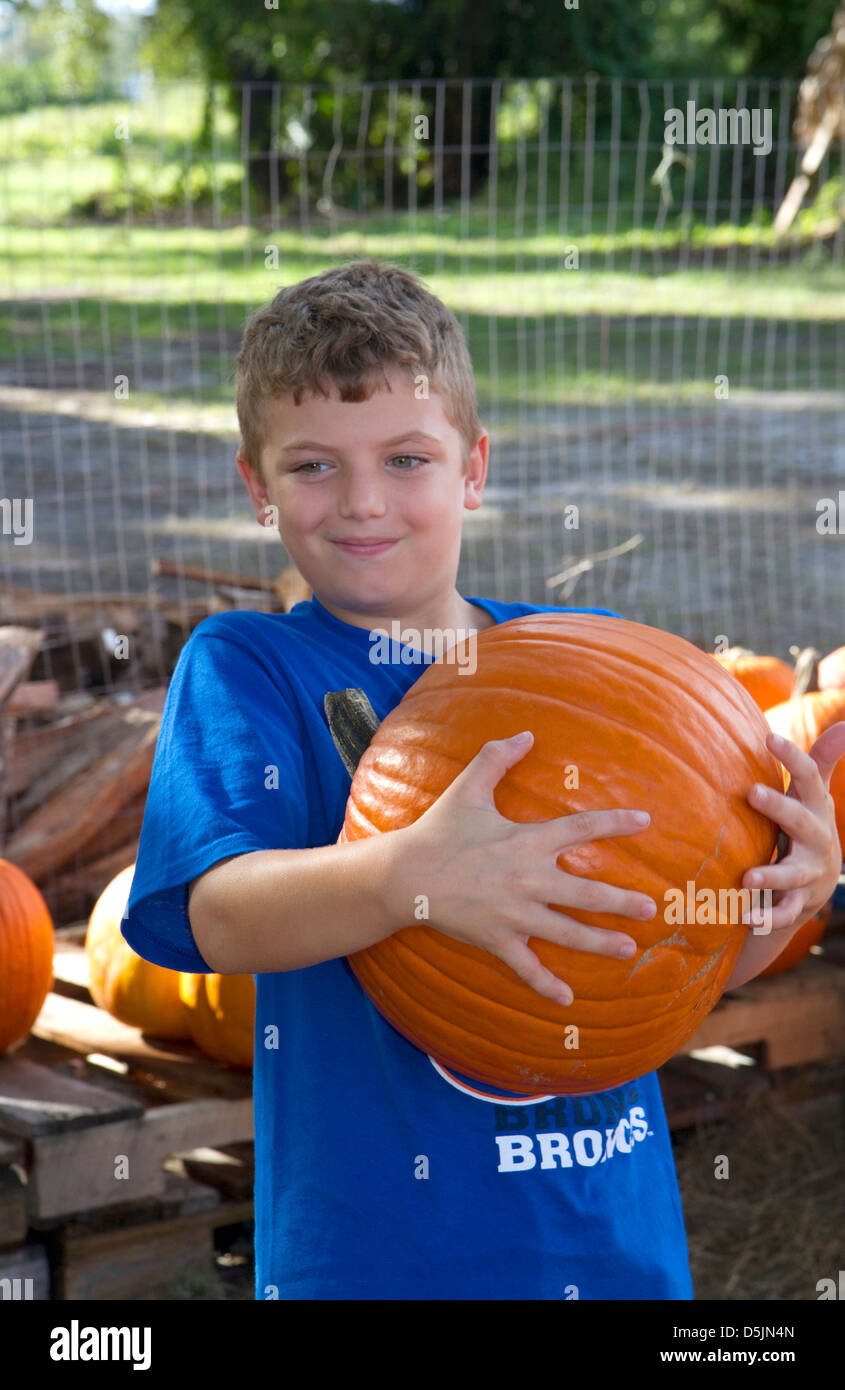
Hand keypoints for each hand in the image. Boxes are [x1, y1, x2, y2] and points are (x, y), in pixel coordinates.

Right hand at [400, 730, 656, 1005]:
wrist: (403, 875)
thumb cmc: (437, 831)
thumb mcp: (467, 788)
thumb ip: (496, 758)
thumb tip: (526, 733)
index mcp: (527, 841)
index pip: (582, 828)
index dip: (616, 823)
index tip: (645, 821)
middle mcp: (528, 879)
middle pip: (586, 893)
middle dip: (621, 901)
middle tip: (651, 908)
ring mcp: (514, 914)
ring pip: (567, 932)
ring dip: (600, 942)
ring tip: (629, 949)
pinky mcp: (496, 939)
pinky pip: (526, 967)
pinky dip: (545, 985)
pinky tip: (567, 1000)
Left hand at [741, 724, 844, 933]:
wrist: (816, 884)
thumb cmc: (806, 826)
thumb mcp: (815, 795)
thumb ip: (822, 760)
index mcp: (815, 808)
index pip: (809, 776)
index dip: (792, 756)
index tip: (769, 737)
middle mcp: (816, 839)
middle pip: (799, 820)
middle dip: (778, 807)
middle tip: (752, 792)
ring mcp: (808, 873)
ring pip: (792, 874)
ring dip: (771, 875)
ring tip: (748, 879)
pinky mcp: (797, 902)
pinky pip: (783, 913)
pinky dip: (767, 918)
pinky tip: (747, 919)